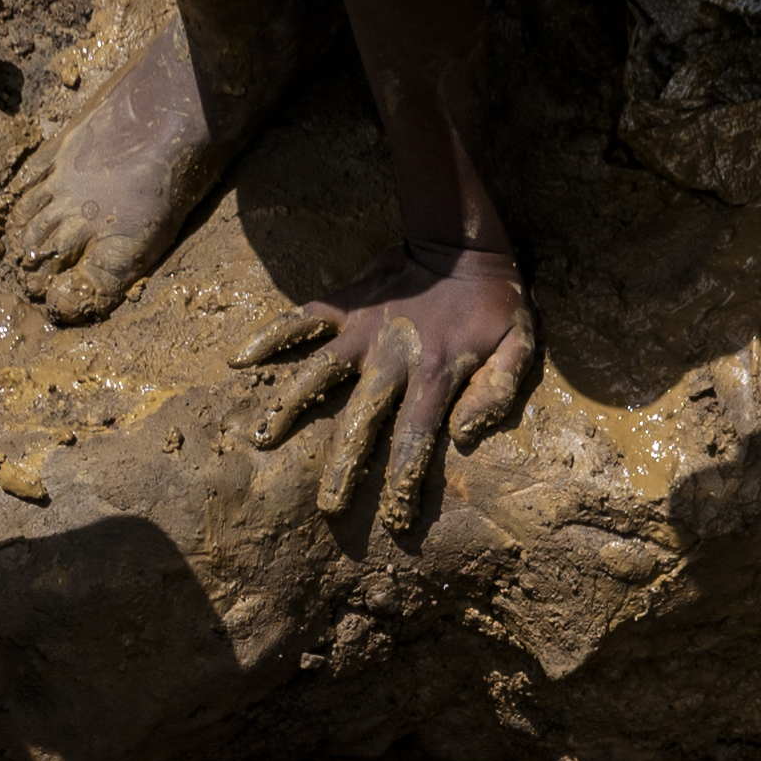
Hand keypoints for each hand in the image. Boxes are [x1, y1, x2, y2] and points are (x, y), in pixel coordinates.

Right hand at [234, 241, 540, 540]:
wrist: (464, 242)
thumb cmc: (496, 300)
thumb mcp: (520, 343)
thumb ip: (497, 390)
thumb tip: (462, 435)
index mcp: (437, 373)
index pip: (416, 438)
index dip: (404, 480)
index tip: (394, 519)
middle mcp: (392, 357)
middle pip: (362, 421)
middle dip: (344, 467)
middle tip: (327, 508)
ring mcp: (363, 330)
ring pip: (319, 372)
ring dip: (291, 405)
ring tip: (262, 438)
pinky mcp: (346, 305)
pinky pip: (303, 319)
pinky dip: (272, 335)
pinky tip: (240, 358)